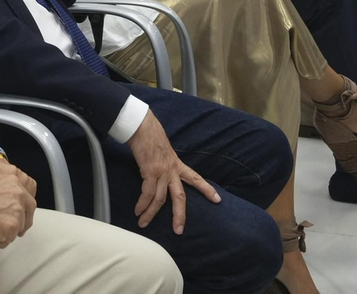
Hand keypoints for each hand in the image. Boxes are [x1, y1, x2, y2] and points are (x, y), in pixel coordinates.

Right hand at [0, 168, 36, 247]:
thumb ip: (2, 185)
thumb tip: (4, 197)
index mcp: (13, 178)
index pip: (30, 191)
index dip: (23, 204)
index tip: (18, 211)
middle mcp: (20, 193)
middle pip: (28, 212)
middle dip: (20, 221)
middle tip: (7, 226)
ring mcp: (17, 210)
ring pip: (18, 228)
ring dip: (5, 231)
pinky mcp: (12, 226)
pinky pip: (7, 240)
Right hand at [125, 109, 219, 232]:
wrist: (143, 127)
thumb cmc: (151, 136)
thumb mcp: (165, 151)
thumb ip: (166, 163)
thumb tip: (161, 172)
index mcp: (178, 164)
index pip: (196, 178)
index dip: (207, 189)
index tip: (218, 200)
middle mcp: (172, 170)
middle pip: (180, 197)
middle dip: (180, 215)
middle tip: (179, 230)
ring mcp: (161, 172)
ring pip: (160, 199)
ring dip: (151, 213)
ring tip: (143, 223)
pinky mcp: (149, 171)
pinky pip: (147, 193)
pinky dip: (142, 204)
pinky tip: (138, 211)